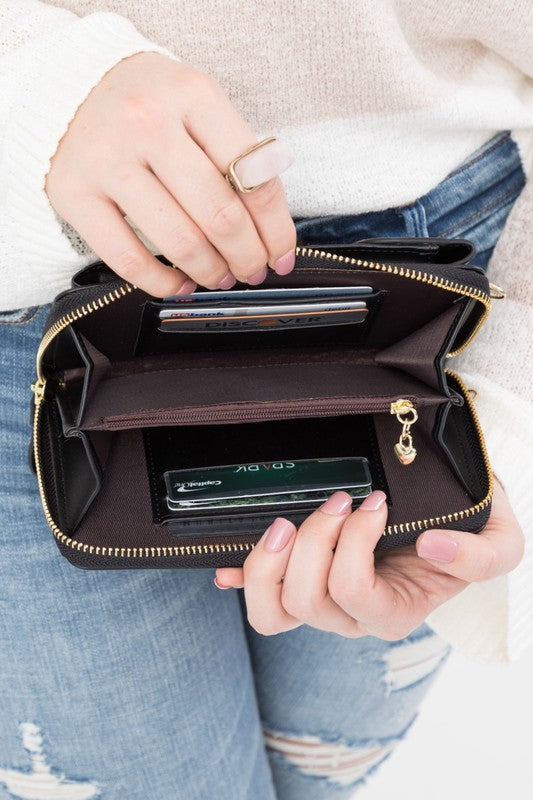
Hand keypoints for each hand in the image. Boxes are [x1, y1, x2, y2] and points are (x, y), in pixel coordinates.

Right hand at [45, 52, 295, 296]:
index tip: (282, 256)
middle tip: (253, 271)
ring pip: (179, 242)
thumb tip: (270, 230)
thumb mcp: (196, 103)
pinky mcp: (74, 195)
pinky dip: (163, 283)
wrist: (65, 86)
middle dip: (247, 257)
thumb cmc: (145, 102)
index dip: (277, 230)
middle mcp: (148, 123)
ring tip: (221, 277)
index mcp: (193, 95)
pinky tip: (180, 283)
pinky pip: (129, 259)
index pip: (254, 177)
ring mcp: (107, 160)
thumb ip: (233, 154)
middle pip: (220, 216)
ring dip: (211, 272)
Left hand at [214, 479, 523, 638]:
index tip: (375, 500)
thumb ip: (478, 556)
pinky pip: (260, 598)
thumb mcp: (498, 543)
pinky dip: (240, 581)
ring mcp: (322, 602)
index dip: (353, 546)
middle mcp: (352, 615)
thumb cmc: (469, 531)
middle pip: (304, 600)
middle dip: (312, 541)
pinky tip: (222, 570)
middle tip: (337, 500)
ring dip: (269, 559)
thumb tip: (428, 545)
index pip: (353, 592)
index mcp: (393, 612)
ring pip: (273, 609)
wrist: (451, 521)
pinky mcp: (302, 580)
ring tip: (288, 520)